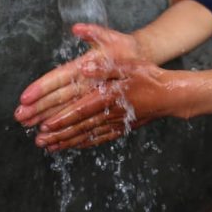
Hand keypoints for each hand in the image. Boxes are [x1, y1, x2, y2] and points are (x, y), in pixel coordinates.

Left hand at [33, 26, 179, 150]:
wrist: (171, 95)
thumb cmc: (150, 76)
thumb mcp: (128, 64)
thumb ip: (105, 66)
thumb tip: (84, 67)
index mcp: (110, 95)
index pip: (82, 109)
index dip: (63, 118)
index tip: (46, 124)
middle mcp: (111, 112)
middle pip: (81, 126)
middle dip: (59, 134)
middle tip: (39, 140)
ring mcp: (117, 123)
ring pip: (89, 134)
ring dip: (68, 141)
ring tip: (50, 147)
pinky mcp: (122, 127)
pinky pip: (101, 138)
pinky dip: (86, 142)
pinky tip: (74, 146)